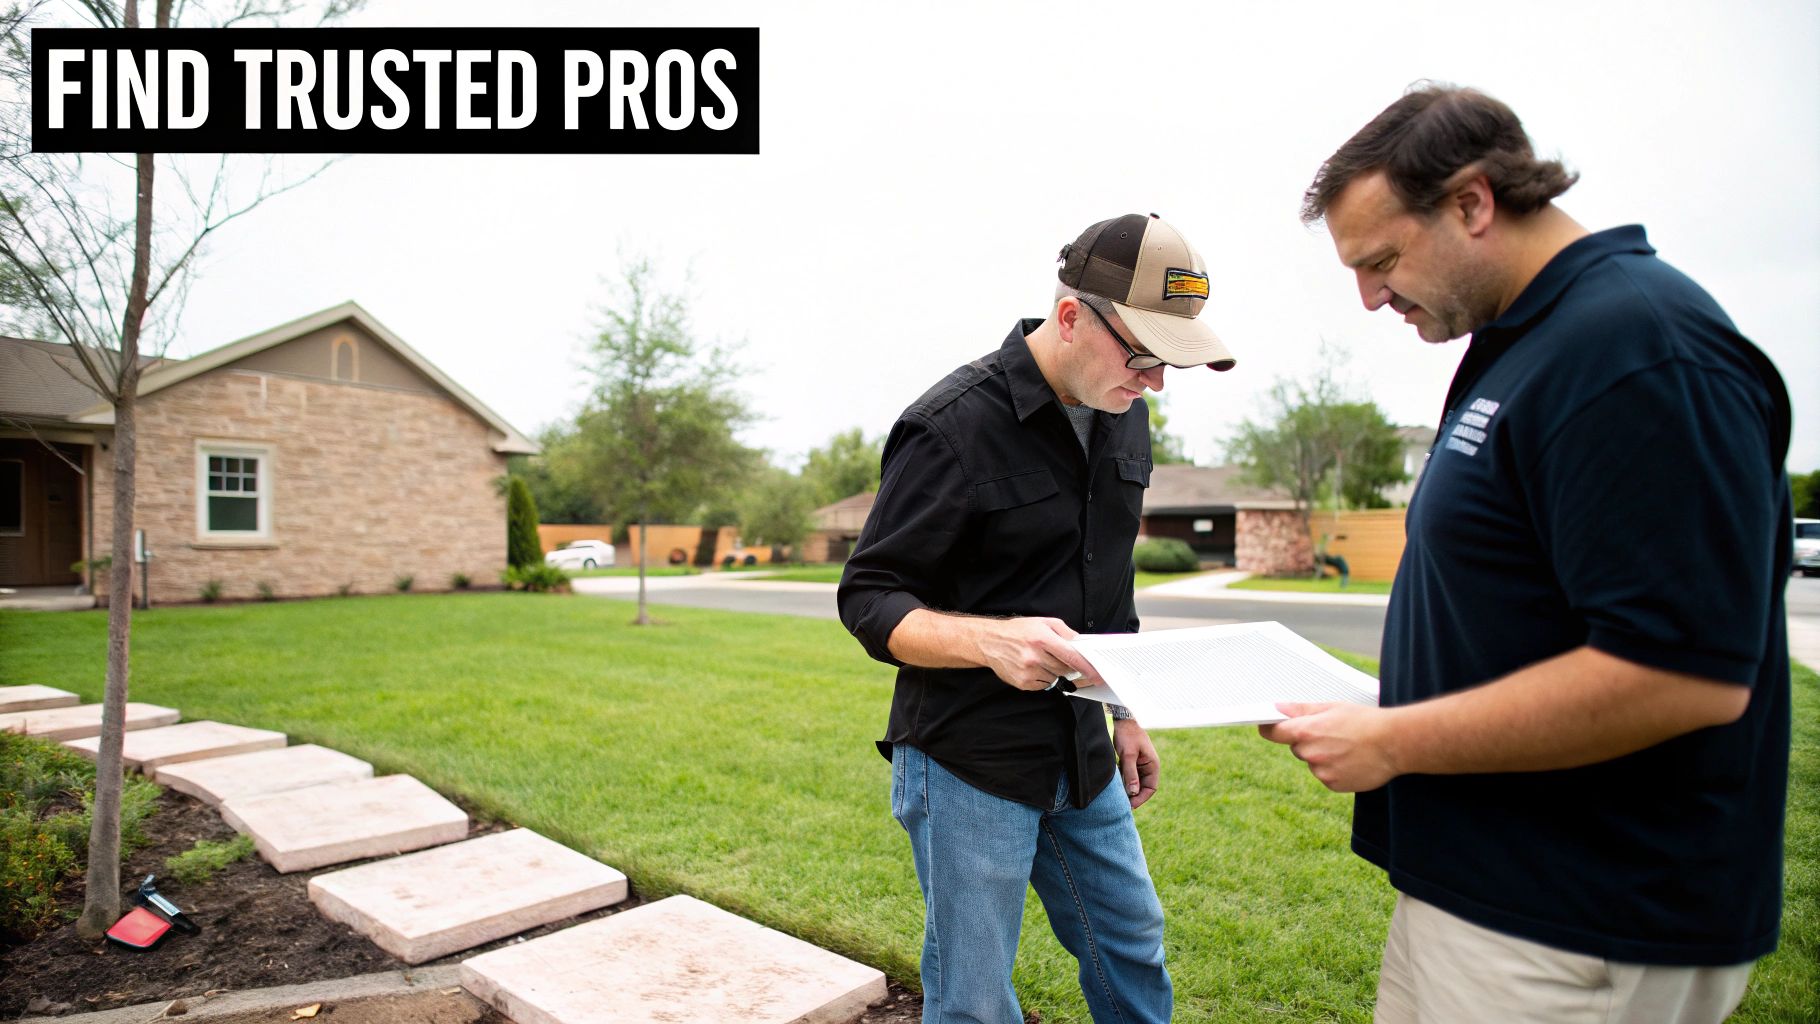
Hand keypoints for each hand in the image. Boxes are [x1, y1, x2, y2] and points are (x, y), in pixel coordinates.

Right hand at [973, 617, 1096, 690]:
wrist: (990, 641)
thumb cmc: (1018, 630)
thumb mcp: (1043, 622)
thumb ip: (1065, 632)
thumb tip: (1081, 644)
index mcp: (1041, 638)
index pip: (1071, 657)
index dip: (1087, 667)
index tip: (1097, 674)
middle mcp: (1034, 656)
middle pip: (1065, 669)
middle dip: (1069, 666)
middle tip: (1061, 658)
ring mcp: (1028, 671)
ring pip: (1056, 678)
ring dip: (1056, 672)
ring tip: (1042, 659)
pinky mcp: (1023, 683)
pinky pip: (1044, 685)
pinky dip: (1045, 678)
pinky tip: (1035, 667)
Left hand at [1112, 718, 1159, 808]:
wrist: (1123, 721)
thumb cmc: (1128, 735)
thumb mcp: (1128, 755)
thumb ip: (1131, 773)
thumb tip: (1133, 792)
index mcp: (1153, 765)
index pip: (1151, 788)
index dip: (1142, 798)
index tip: (1130, 805)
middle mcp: (1149, 767)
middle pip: (1144, 788)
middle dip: (1134, 796)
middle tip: (1122, 805)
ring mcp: (1141, 766)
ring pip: (1136, 783)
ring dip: (1128, 790)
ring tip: (1118, 798)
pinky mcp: (1132, 763)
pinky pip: (1130, 777)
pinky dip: (1124, 783)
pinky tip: (1116, 787)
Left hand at [1257, 702, 1400, 792]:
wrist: (1395, 743)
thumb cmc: (1365, 721)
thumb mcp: (1332, 708)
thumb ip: (1301, 710)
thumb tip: (1277, 708)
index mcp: (1307, 732)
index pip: (1274, 733)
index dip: (1269, 729)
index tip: (1267, 726)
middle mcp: (1311, 754)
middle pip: (1297, 748)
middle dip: (1308, 741)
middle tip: (1333, 733)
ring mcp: (1322, 772)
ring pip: (1313, 763)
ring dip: (1323, 757)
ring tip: (1348, 747)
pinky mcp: (1334, 785)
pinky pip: (1326, 776)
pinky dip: (1335, 770)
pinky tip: (1352, 760)